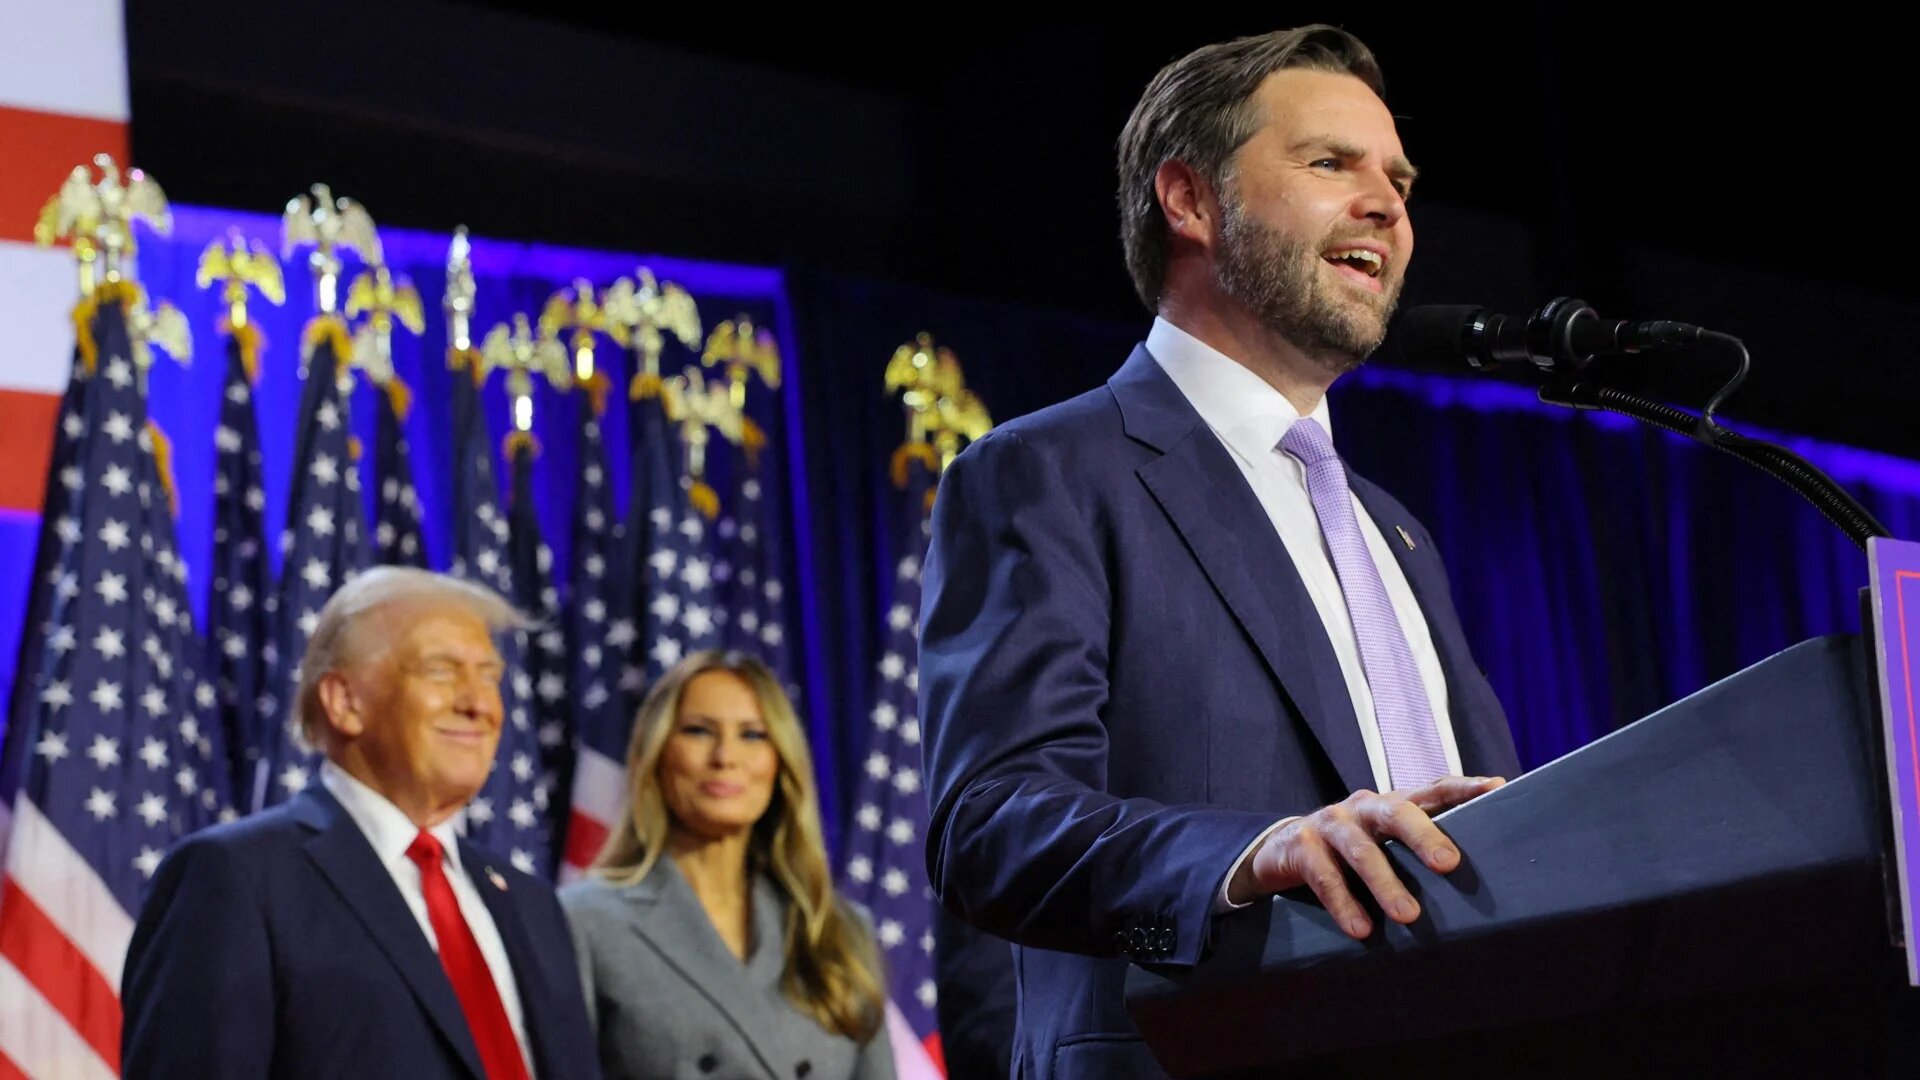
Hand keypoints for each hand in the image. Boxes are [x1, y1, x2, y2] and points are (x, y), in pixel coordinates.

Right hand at [1228, 775, 1503, 937]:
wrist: (1279, 851)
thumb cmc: (1349, 853)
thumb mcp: (1382, 844)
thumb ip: (1416, 849)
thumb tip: (1471, 878)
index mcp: (1389, 805)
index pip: (1431, 790)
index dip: (1463, 788)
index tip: (1498, 788)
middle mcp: (1362, 808)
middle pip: (1396, 812)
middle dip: (1423, 836)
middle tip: (1449, 864)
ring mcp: (1330, 824)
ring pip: (1361, 850)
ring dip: (1385, 883)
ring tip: (1408, 915)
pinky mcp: (1301, 847)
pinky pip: (1324, 877)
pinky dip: (1344, 904)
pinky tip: (1361, 929)